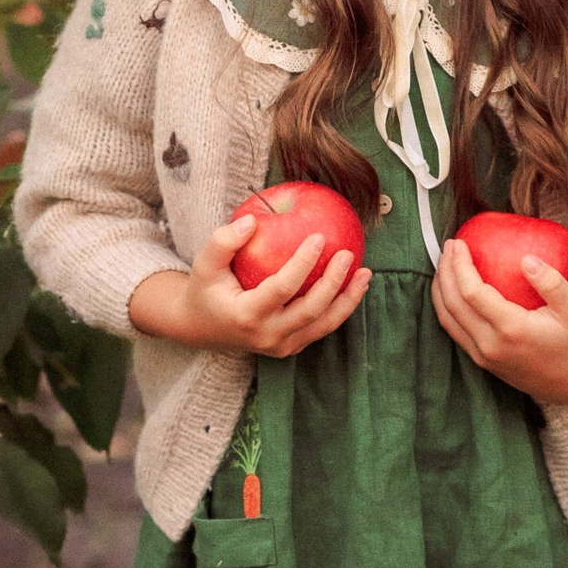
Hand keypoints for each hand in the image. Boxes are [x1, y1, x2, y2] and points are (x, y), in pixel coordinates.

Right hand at [129, 211, 370, 357]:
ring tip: (366, 273)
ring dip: (348, 299)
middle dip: (334, 283)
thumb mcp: (204, 263)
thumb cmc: (206, 288)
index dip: (304, 263)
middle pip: (311, 311)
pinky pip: (321, 327)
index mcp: (246, 316)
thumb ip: (223, 241)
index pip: (282, 288)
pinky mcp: (291, 347)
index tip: (320, 237)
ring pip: (324, 325)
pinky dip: (340, 308)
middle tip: (348, 254)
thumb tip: (253, 220)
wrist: (202, 328)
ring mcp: (281, 346)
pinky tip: (354, 285)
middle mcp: (267, 336)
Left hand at [432, 239, 567, 402]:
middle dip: (445, 271)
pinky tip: (450, 287)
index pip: (472, 293)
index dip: (460, 266)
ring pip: (447, 318)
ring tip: (444, 263)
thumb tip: (526, 259)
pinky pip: (454, 329)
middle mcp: (491, 344)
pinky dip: (446, 305)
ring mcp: (482, 355)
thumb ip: (552, 282)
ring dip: (440, 288)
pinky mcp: (480, 360)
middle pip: (453, 303)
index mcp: (511, 329)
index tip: (459, 243)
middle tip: (449, 246)